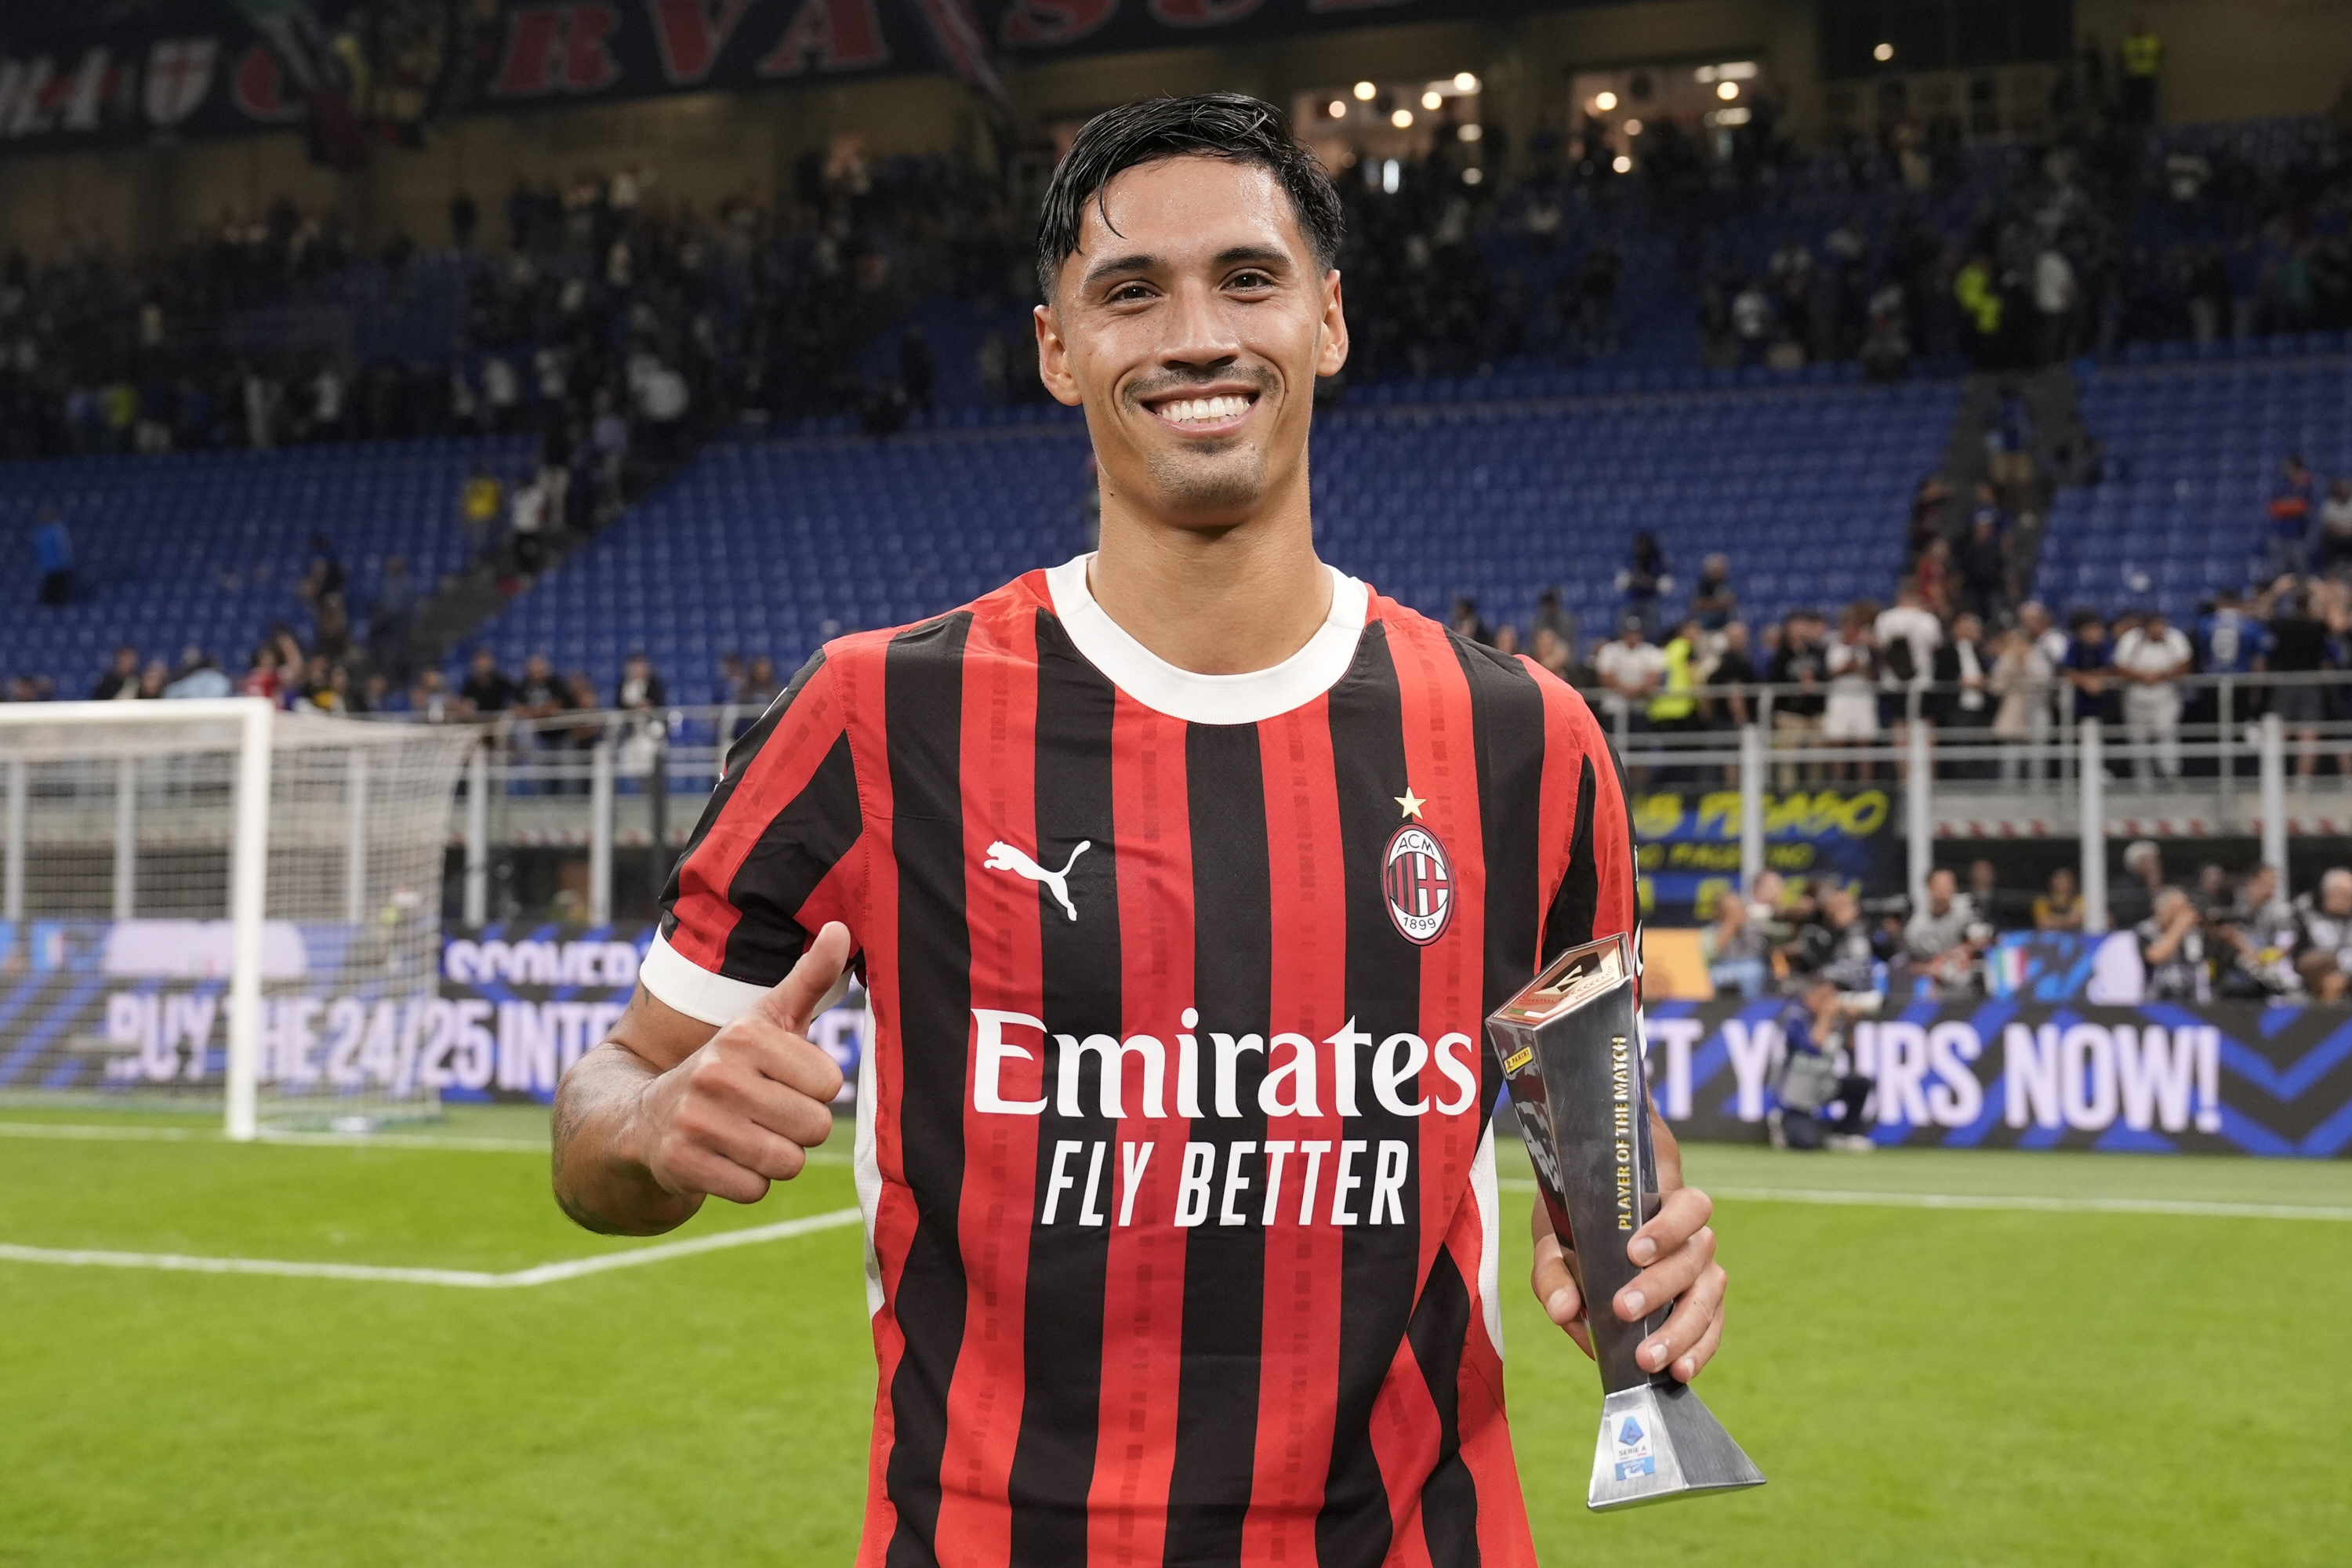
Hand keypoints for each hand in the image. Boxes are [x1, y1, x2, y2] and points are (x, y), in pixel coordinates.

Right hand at [627, 922, 851, 1204]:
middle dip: (799, 1129)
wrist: (643, 1117)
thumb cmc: (730, 1067)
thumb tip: (841, 927)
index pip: (831, 1084)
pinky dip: (747, 1183)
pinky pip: (755, 1190)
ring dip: (775, 1157)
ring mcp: (694, 1120)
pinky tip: (723, 1159)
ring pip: (787, 1163)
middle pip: (815, 1127)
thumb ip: (810, 977)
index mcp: (745, 1034)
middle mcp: (717, 1073)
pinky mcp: (680, 1164)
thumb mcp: (768, 1019)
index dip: (813, 1089)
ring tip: (745, 1135)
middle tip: (765, 1114)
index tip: (782, 1081)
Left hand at [1530, 1185, 1726, 1383]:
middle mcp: (1694, 1241)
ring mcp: (1703, 1278)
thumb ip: (1554, 1273)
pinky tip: (1677, 1370)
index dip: (1668, 1228)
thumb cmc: (1576, 1240)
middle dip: (1658, 1287)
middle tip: (1623, 1309)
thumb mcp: (1556, 1245)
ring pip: (1705, 1300)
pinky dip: (1696, 1352)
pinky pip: (1710, 1332)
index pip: (1688, 1207)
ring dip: (1678, 1331)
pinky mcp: (1705, 1313)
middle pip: (1693, 1259)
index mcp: (1665, 1207)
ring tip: (1646, 1358)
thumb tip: (1563, 1310)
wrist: (1587, 1256)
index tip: (1634, 1253)